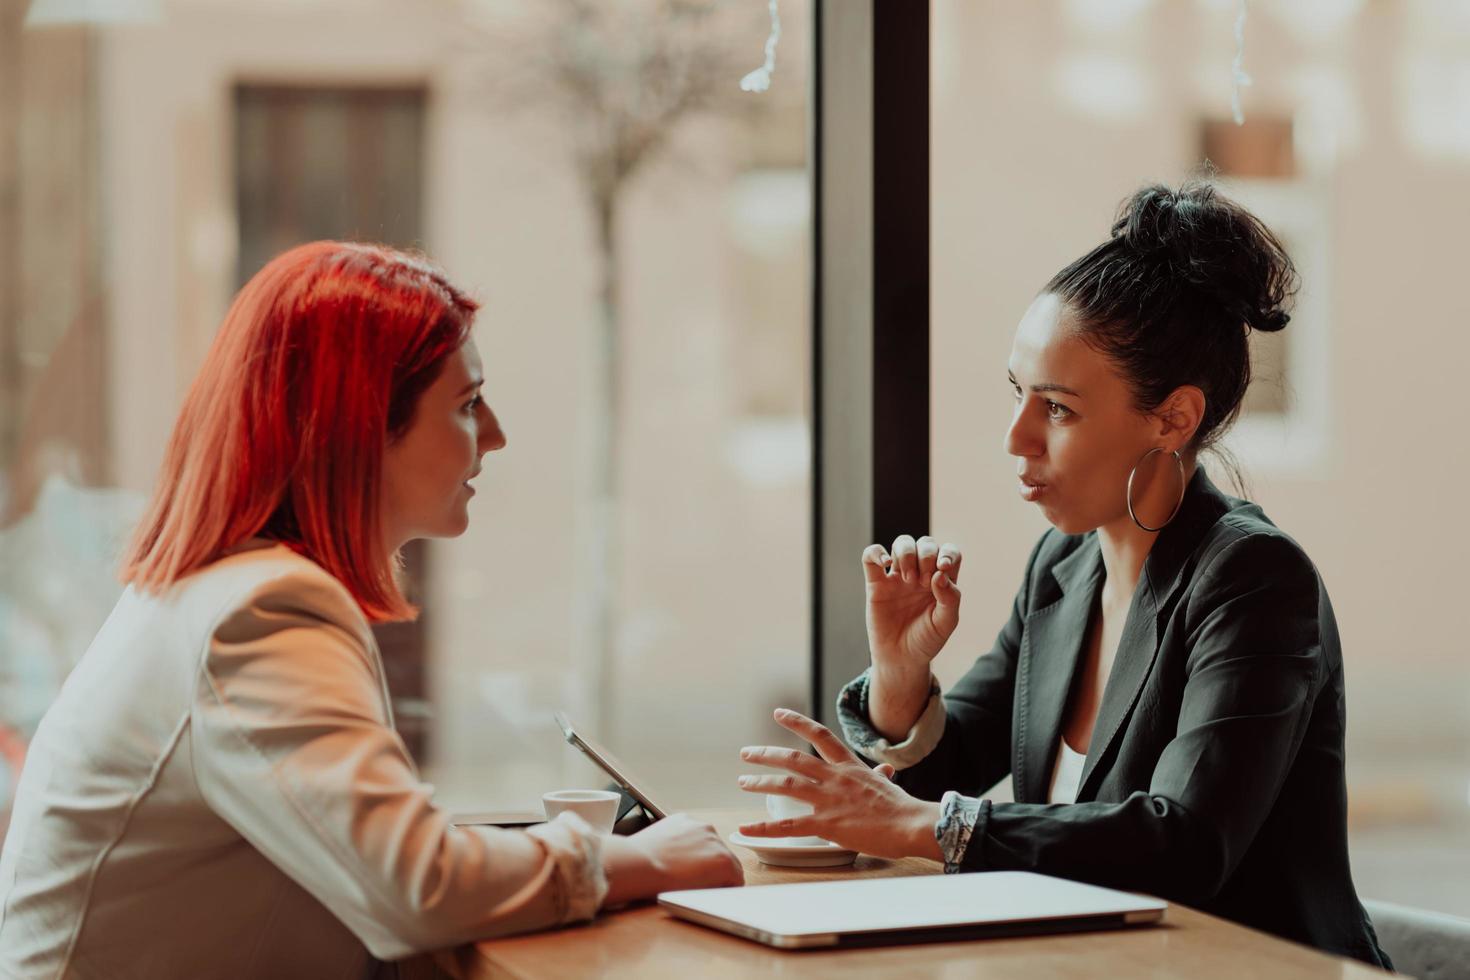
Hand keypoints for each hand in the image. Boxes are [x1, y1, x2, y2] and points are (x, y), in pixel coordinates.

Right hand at [602, 813, 743, 907]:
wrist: (638, 865)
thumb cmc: (639, 862)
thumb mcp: (656, 844)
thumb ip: (671, 847)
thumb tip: (675, 861)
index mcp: (686, 822)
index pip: (703, 844)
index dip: (698, 863)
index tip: (689, 874)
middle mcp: (704, 828)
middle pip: (718, 854)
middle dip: (710, 870)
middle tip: (692, 885)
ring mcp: (716, 843)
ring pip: (728, 867)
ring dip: (718, 878)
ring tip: (698, 891)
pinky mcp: (724, 861)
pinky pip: (735, 879)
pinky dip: (727, 889)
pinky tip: (710, 895)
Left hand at [735, 708, 941, 861]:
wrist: (910, 824)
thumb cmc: (901, 807)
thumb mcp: (886, 784)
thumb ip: (879, 775)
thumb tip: (884, 770)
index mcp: (848, 766)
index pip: (819, 736)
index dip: (797, 722)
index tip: (778, 713)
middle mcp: (835, 777)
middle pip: (793, 759)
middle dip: (766, 754)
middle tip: (746, 753)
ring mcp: (829, 799)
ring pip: (786, 785)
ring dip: (761, 782)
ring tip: (743, 781)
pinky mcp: (826, 824)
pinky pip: (788, 826)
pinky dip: (764, 828)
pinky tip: (745, 829)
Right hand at [864, 535, 962, 673]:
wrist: (901, 658)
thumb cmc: (926, 640)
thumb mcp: (946, 623)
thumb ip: (950, 598)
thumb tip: (940, 574)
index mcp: (941, 581)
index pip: (949, 552)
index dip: (948, 553)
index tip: (943, 568)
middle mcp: (920, 574)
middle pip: (925, 544)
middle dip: (926, 556)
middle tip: (923, 581)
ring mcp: (897, 577)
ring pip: (902, 543)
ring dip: (907, 553)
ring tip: (908, 578)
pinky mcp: (876, 583)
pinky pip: (870, 557)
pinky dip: (876, 553)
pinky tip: (885, 564)